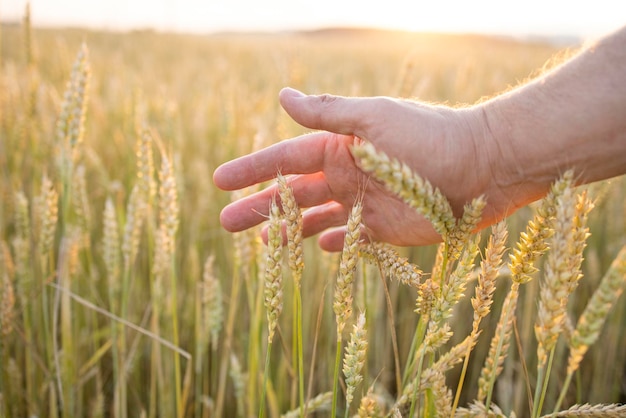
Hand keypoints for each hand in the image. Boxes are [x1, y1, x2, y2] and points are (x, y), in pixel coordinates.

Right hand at [213, 88, 510, 250]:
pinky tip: (320, 247)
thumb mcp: (373, 118)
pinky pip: (352, 239)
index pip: (284, 160)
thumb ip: (327, 113)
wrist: (483, 167)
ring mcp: (365, 204)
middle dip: (259, 207)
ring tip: (261, 242)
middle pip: (292, 195)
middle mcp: (347, 175)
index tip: (219, 180)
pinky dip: (335, 243)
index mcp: (340, 147)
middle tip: (225, 222)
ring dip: (288, 230)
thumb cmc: (429, 136)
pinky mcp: (385, 230)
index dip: (251, 170)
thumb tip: (282, 96)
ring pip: (316, 220)